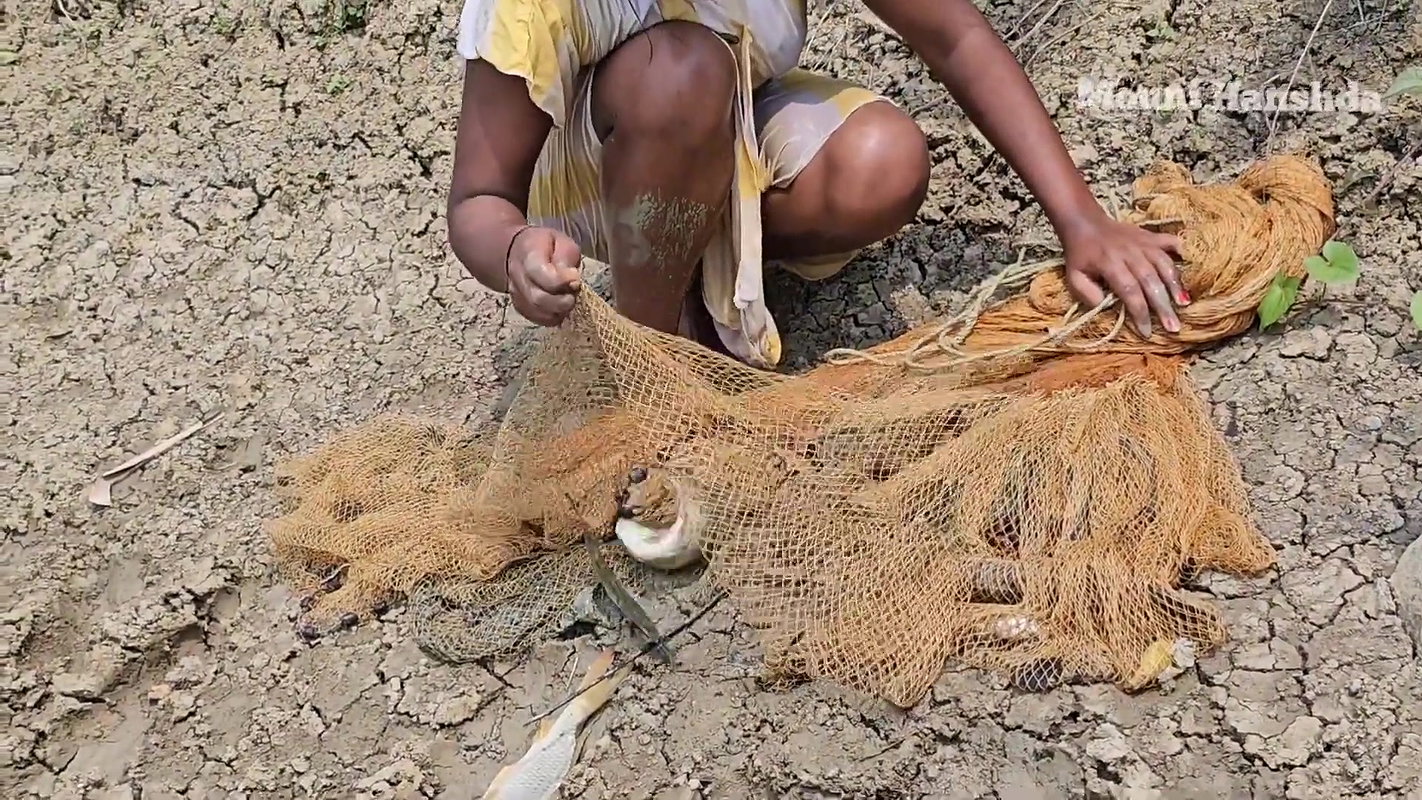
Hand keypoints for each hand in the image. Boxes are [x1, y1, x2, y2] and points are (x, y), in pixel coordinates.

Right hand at [506, 225, 582, 325]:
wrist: (520, 252)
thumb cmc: (545, 246)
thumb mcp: (561, 242)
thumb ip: (567, 259)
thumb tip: (572, 281)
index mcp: (528, 255)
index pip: (542, 274)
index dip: (562, 280)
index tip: (575, 278)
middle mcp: (517, 277)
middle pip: (538, 298)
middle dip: (562, 301)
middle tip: (573, 294)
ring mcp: (517, 294)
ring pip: (538, 312)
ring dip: (559, 310)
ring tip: (568, 299)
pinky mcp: (521, 307)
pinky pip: (538, 319)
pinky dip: (553, 317)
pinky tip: (560, 307)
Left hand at [1058, 214, 1189, 337]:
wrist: (1085, 223)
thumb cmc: (1080, 254)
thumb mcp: (1074, 277)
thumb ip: (1087, 294)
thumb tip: (1106, 308)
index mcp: (1110, 264)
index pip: (1130, 292)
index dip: (1140, 313)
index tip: (1147, 332)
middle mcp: (1130, 253)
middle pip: (1151, 281)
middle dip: (1163, 306)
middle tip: (1173, 327)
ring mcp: (1143, 242)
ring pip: (1164, 264)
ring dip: (1175, 284)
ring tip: (1184, 303)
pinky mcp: (1150, 236)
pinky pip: (1169, 242)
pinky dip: (1180, 252)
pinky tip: (1189, 264)